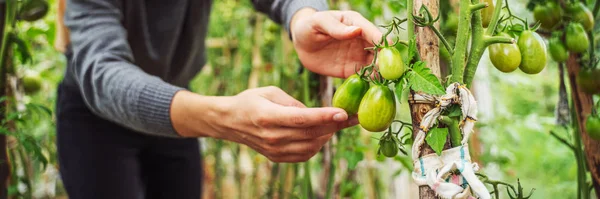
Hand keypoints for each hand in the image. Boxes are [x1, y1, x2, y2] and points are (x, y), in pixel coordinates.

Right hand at [171, 87, 357, 162]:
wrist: (229, 122)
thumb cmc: (251, 101)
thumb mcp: (270, 91)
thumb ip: (294, 102)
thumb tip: (316, 112)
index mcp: (268, 116)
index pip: (302, 119)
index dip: (324, 117)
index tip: (343, 113)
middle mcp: (272, 136)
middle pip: (311, 134)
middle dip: (335, 125)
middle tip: (353, 116)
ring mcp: (274, 150)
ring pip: (311, 146)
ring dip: (328, 135)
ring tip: (336, 123)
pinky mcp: (277, 158)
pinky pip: (305, 154)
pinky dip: (318, 145)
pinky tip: (322, 134)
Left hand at [290, 8, 387, 77]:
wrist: (301, 43)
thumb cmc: (309, 26)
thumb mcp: (319, 22)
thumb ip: (336, 27)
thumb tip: (356, 31)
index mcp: (356, 24)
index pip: (373, 33)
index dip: (381, 42)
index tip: (389, 52)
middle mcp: (362, 41)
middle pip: (379, 51)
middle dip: (385, 61)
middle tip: (389, 72)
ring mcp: (358, 56)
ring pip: (374, 66)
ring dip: (380, 74)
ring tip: (384, 84)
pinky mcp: (350, 71)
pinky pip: (363, 78)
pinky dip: (369, 84)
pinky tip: (372, 91)